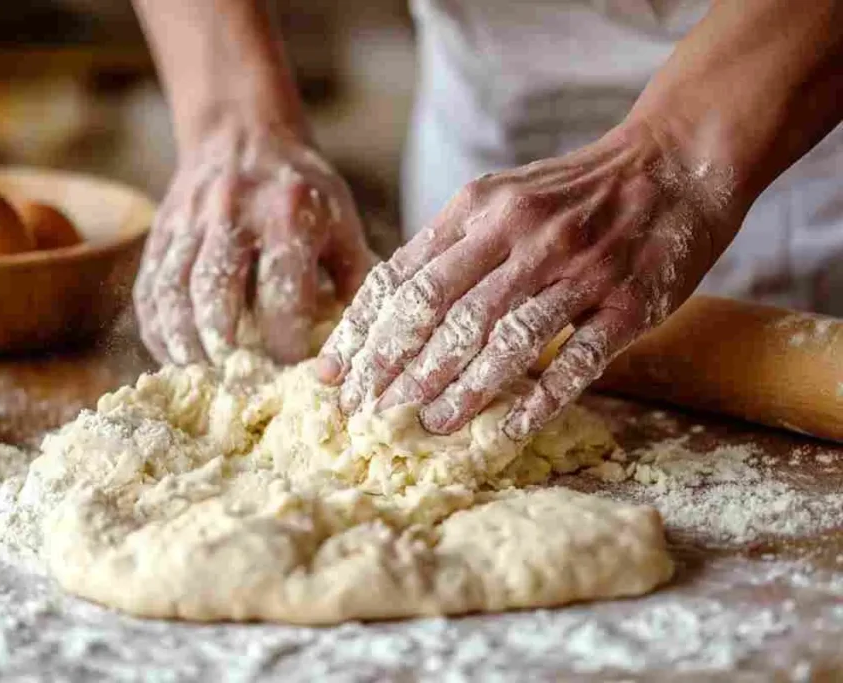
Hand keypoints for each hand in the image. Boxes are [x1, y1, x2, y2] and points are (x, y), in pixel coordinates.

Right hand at [135, 125, 374, 364]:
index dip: (287, 338)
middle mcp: (231, 214)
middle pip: (216, 293)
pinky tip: (175, 356)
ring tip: (203, 375)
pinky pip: (149, 290)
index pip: (283, 289)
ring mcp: (188, 222)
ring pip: (173, 294)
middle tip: (240, 382)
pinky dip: (159, 330)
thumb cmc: (302, 190)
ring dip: (186, 344)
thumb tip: (365, 341)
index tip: (293, 367)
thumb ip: (356, 276)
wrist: (242, 135)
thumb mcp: (342, 219)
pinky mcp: (160, 234)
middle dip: (227, 348)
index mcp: (287, 213)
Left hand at [318, 122, 740, 440]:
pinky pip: (576, 359)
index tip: (335, 376)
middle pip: (441, 311)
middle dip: (396, 367)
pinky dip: (539, 397)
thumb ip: (450, 243)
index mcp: (481, 208)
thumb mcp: (502, 196)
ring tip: (427, 426)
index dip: (365, 332)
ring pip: (502, 338)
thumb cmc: (576, 192)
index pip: (404, 277)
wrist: (676, 162)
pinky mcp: (626, 303)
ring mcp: (576, 269)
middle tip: (367, 413)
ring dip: (460, 389)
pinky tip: (507, 428)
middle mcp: (521, 235)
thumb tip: (387, 305)